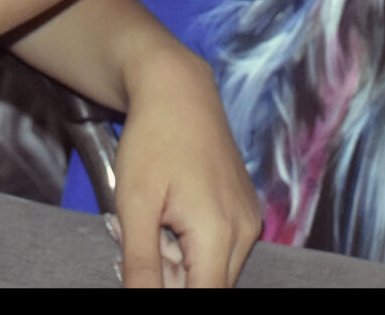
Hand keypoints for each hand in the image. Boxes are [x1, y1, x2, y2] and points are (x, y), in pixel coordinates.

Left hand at [106, 53, 262, 287]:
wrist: (178, 91)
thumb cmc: (153, 140)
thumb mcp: (135, 205)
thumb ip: (142, 265)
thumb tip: (140, 299)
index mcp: (219, 232)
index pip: (204, 296)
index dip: (170, 296)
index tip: (147, 274)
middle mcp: (245, 230)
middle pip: (209, 285)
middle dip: (171, 277)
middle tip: (143, 237)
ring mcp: (249, 219)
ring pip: (213, 269)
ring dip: (180, 262)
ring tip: (156, 220)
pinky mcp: (245, 210)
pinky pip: (221, 248)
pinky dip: (191, 245)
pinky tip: (171, 215)